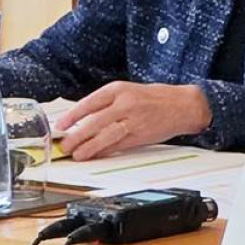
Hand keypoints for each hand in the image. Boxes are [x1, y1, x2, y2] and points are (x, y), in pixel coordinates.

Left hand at [55, 82, 212, 160]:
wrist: (183, 105)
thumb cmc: (155, 98)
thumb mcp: (129, 92)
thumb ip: (108, 104)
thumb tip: (82, 120)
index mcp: (119, 89)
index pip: (90, 103)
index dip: (73, 115)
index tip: (60, 125)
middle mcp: (126, 103)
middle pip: (95, 121)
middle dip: (76, 135)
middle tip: (64, 145)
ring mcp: (134, 120)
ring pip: (106, 135)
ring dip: (89, 147)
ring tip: (77, 155)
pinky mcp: (141, 135)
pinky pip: (118, 145)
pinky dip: (105, 151)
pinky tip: (96, 155)